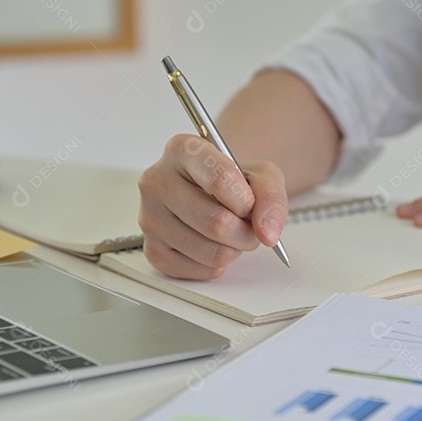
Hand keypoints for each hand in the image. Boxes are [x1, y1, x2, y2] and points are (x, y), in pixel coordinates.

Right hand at [138, 134, 288, 278]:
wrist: (212, 194)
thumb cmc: (233, 182)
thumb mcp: (261, 175)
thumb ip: (271, 197)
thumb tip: (267, 233)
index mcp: (182, 150)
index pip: (221, 179)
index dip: (247, 202)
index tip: (251, 205)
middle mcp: (157, 181)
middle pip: (217, 223)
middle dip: (247, 233)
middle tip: (249, 227)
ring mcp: (150, 218)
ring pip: (211, 252)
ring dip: (235, 250)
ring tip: (231, 234)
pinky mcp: (152, 250)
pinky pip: (200, 270)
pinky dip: (218, 264)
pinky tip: (213, 245)